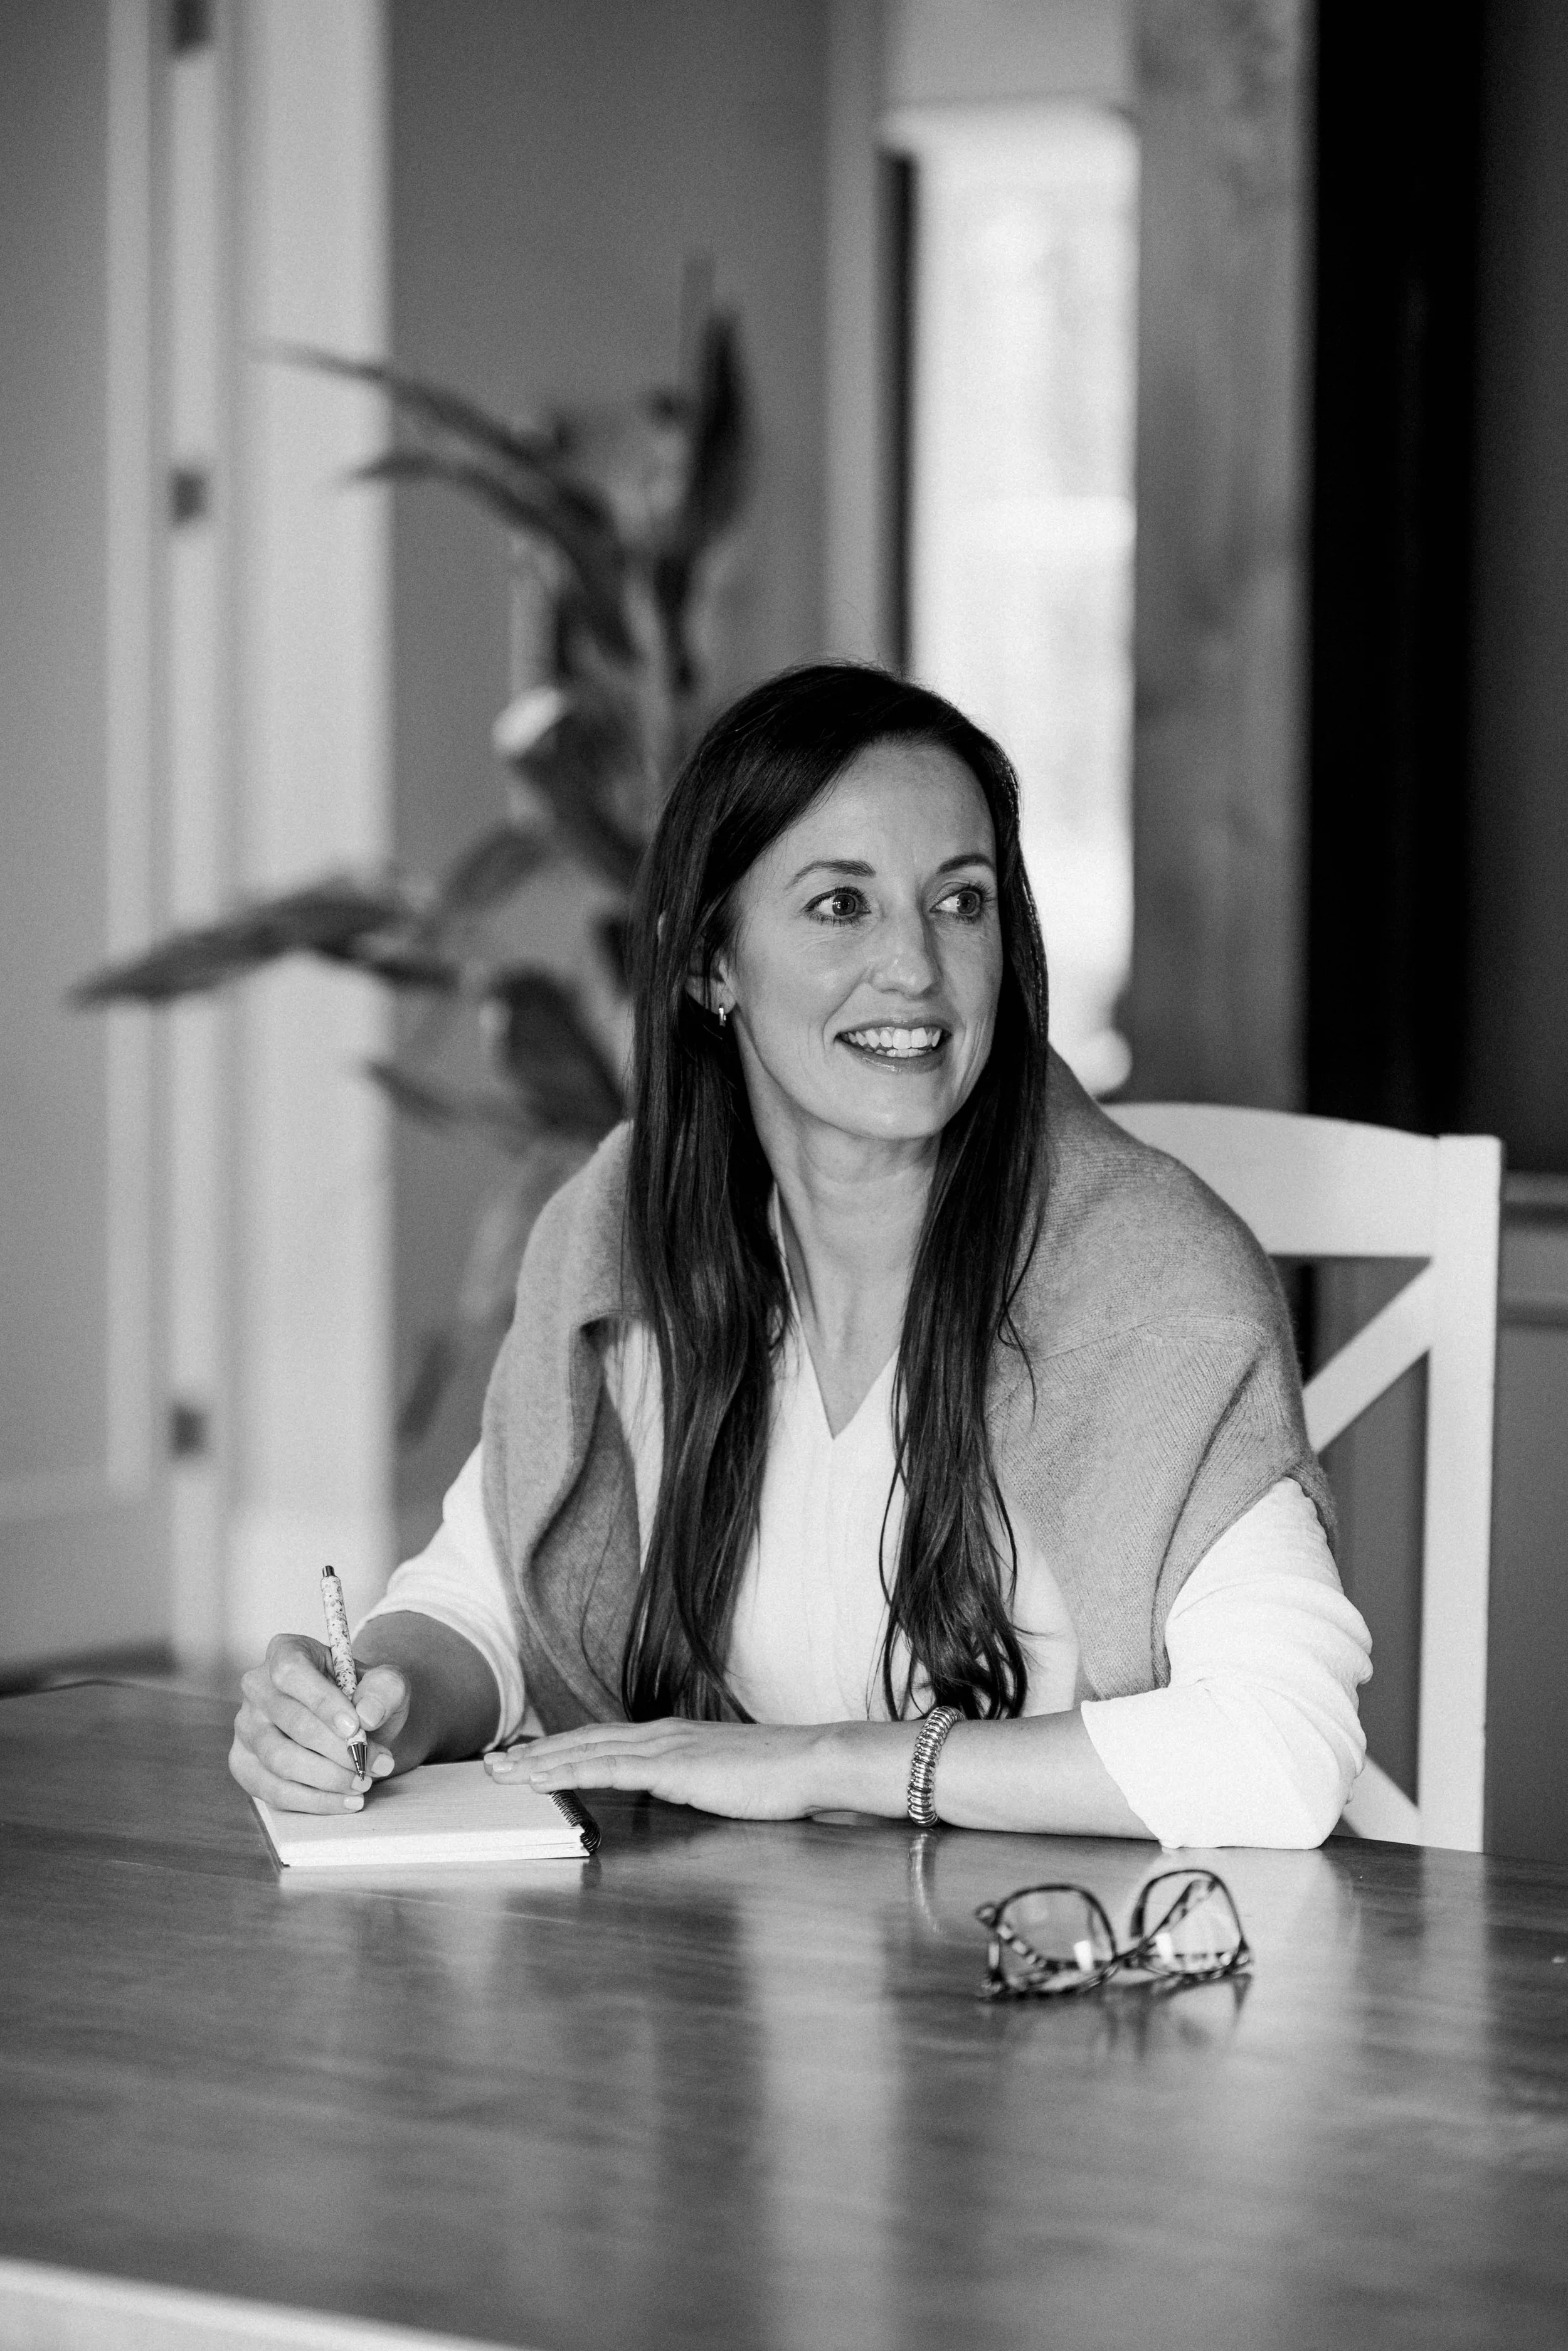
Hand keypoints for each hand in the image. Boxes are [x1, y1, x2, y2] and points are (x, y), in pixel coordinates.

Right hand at [229, 1634, 408, 1814]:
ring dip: (328, 1778)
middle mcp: (257, 1686)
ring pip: (280, 1760)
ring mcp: (246, 1727)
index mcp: (286, 1651)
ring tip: (364, 1781)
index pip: (292, 1673)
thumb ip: (384, 1690)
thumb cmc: (364, 1697)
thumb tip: (367, 1715)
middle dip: (338, 1749)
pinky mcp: (243, 1764)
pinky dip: (313, 1801)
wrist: (354, 1726)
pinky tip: (346, 1800)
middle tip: (376, 1764)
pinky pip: (272, 1790)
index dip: (322, 1702)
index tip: (356, 1729)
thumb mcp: (386, 1683)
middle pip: (290, 1721)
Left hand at [497, 1717, 839, 1820]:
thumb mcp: (726, 1780)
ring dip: (539, 1762)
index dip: (562, 1749)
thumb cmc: (780, 1777)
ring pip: (587, 1750)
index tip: (525, 1761)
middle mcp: (662, 1735)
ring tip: (501, 1773)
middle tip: (492, 1766)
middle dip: (536, 1753)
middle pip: (584, 1740)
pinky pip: (609, 1768)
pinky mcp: (674, 1767)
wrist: (815, 1763)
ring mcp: (666, 1747)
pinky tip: (541, 1780)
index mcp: (673, 1738)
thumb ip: (698, 1782)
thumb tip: (683, 1791)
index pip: (604, 1740)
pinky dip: (568, 1771)